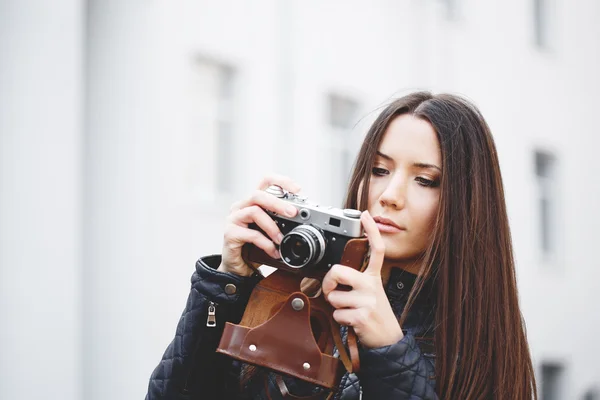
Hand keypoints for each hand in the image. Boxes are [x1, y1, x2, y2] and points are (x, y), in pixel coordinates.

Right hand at [217, 174, 299, 276]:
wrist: (239, 267)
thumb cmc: (255, 246)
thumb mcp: (271, 230)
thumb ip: (282, 221)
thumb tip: (304, 218)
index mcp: (253, 202)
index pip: (265, 181)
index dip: (282, 181)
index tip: (297, 190)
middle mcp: (241, 206)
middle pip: (258, 194)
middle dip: (278, 203)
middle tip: (293, 213)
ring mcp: (234, 219)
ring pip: (254, 211)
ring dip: (272, 226)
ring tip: (281, 239)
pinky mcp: (230, 234)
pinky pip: (251, 234)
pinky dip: (266, 243)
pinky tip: (274, 251)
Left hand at [322, 211, 403, 347]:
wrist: (388, 339)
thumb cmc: (374, 314)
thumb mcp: (370, 292)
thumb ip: (355, 281)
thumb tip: (333, 275)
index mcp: (374, 277)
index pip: (376, 249)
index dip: (371, 231)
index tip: (365, 215)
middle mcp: (371, 285)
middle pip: (338, 271)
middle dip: (329, 283)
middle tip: (332, 290)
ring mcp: (367, 300)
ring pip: (334, 297)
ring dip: (336, 307)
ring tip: (350, 311)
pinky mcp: (361, 315)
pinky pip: (337, 313)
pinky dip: (340, 320)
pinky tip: (353, 321)